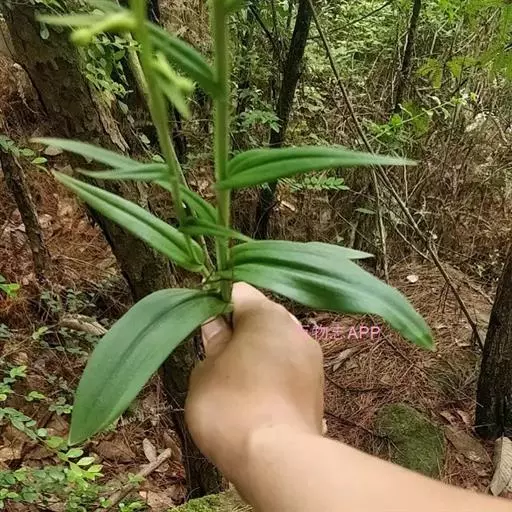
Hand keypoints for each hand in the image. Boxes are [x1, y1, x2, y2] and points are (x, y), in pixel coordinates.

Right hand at [185, 282, 323, 480]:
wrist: (276, 459)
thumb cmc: (230, 406)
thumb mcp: (205, 370)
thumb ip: (212, 342)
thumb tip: (216, 325)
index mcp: (266, 314)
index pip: (237, 291)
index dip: (216, 305)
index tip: (204, 327)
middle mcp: (295, 327)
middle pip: (260, 316)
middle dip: (239, 330)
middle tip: (217, 358)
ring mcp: (311, 356)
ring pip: (276, 342)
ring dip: (257, 352)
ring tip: (238, 382)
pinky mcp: (318, 384)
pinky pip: (289, 366)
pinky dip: (273, 373)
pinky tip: (259, 397)